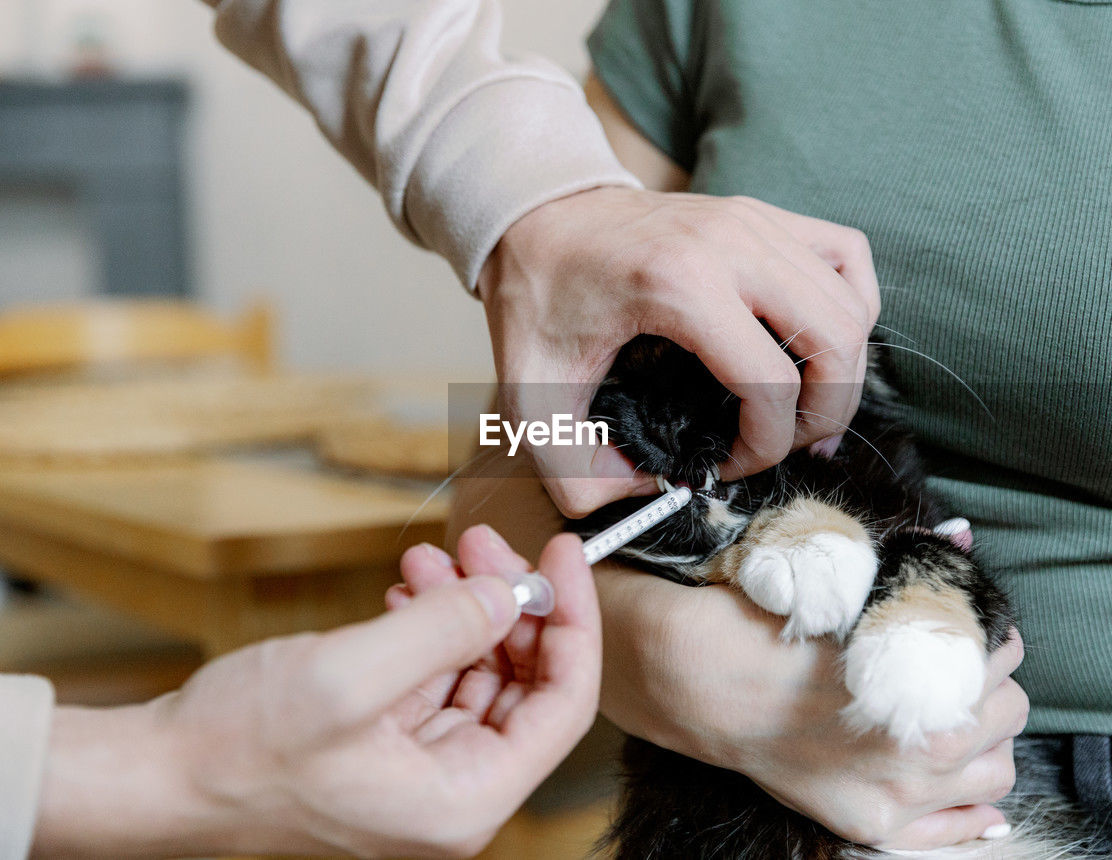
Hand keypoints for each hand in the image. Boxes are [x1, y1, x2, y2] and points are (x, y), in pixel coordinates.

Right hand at [32, 530, 600, 858]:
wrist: (154, 776)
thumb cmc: (235, 751)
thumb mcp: (351, 675)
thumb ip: (444, 628)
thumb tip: (511, 593)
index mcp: (464, 798)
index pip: (563, 704)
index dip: (572, 622)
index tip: (561, 555)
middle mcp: (453, 790)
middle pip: (524, 681)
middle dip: (508, 602)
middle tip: (481, 541)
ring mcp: (419, 766)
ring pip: (478, 670)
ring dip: (465, 605)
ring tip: (432, 557)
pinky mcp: (386, 741)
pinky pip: (434, 674)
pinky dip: (430, 625)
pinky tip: (407, 590)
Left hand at [478, 186, 879, 516]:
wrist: (535, 214)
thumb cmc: (537, 296)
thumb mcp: (531, 396)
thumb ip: (574, 470)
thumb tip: (646, 498)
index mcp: (677, 284)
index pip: (770, 382)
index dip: (765, 445)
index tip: (726, 462)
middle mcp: (729, 244)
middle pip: (835, 341)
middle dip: (825, 415)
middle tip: (790, 447)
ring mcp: (754, 222)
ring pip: (851, 304)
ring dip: (845, 371)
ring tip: (808, 410)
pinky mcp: (764, 215)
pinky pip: (846, 257)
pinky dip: (851, 308)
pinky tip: (817, 344)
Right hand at [596, 567, 1026, 849]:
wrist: (697, 679)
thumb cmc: (766, 620)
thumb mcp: (843, 581)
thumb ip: (911, 574)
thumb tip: (961, 542)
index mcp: (926, 676)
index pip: (1000, 651)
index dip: (981, 628)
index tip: (960, 619)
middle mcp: (926, 744)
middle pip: (1010, 708)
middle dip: (987, 680)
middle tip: (953, 662)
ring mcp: (899, 794)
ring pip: (997, 770)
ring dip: (984, 737)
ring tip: (950, 712)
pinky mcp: (872, 824)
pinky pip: (957, 829)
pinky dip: (971, 804)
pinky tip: (959, 777)